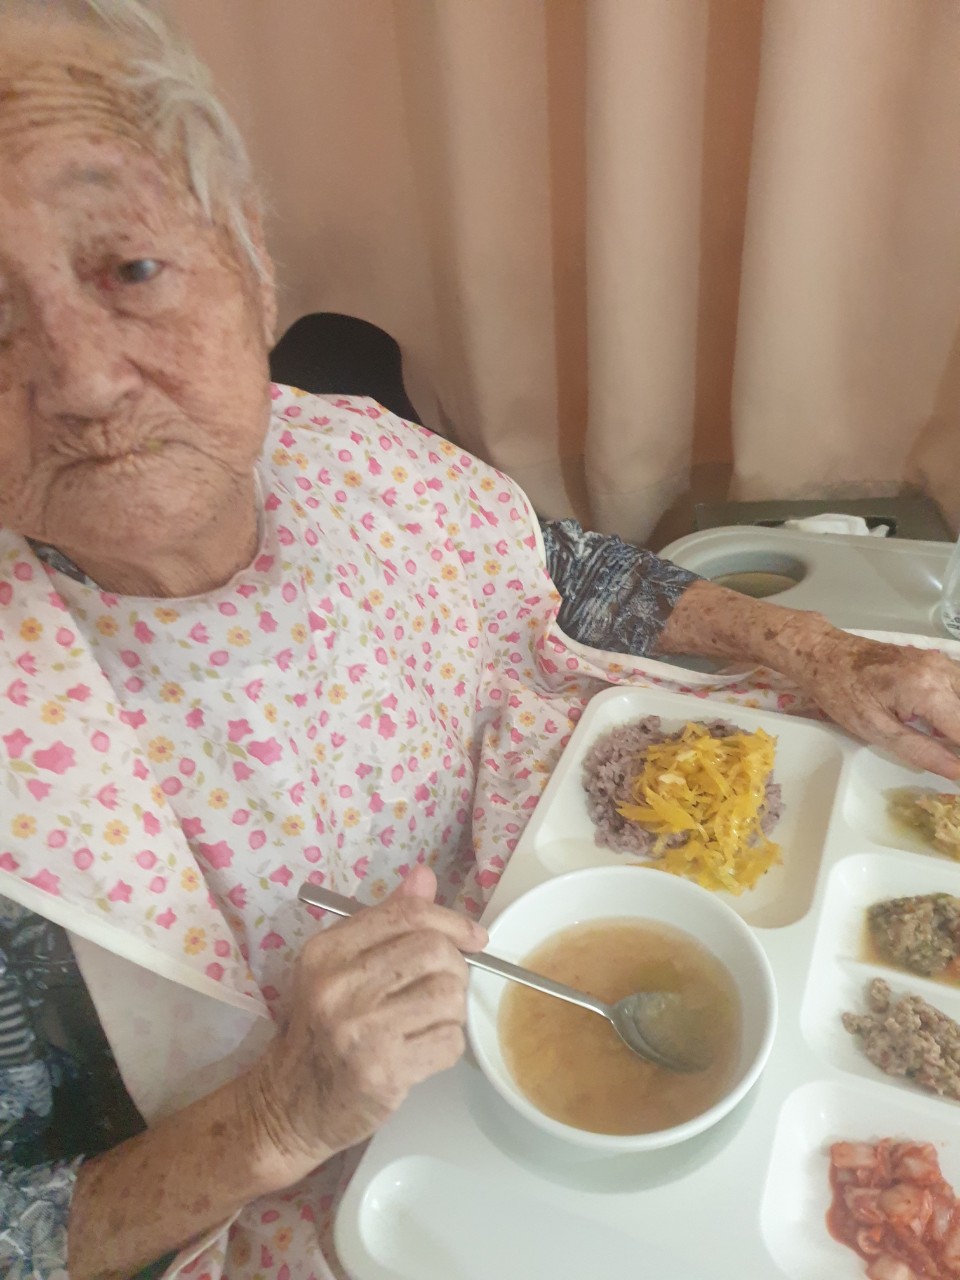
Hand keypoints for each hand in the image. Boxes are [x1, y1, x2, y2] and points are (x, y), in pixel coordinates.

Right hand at [245, 865, 486, 1179]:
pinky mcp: (382, 1073)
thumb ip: (385, 919)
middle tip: (445, 985)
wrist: (290, 1105)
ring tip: (432, 1019)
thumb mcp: (340, 966)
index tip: (473, 938)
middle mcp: (339, 986)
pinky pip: (448, 1042)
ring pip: (447, 996)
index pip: (406, 914)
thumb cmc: (322, 1029)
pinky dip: (449, 1043)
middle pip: (434, 951)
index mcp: (327, 951)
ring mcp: (359, 1031)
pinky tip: (426, 1049)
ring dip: (453, 1008)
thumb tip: (425, 876)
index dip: (451, 921)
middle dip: (456, 967)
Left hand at [791, 628, 959, 778]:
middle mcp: (943, 671)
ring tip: (943, 741)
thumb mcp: (876, 730)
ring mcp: (942, 661)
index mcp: (928, 691)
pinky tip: (942, 725)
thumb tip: (958, 772)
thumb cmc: (842, 692)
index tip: (957, 771)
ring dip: (957, 723)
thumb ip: (922, 751)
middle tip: (944, 752)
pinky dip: (956, 707)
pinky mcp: (938, 659)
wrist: (824, 653)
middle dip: (959, 739)